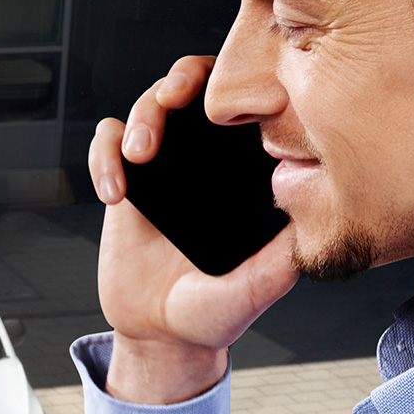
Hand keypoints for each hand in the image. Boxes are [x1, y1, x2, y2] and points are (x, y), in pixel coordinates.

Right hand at [86, 57, 299, 404]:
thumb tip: (309, 219)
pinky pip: (108, 144)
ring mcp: (166, 166)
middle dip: (185, 78)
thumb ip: (279, 261)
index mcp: (247, 172)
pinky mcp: (128, 182)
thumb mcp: (255, 290)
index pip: (251, 106)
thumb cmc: (214, 313)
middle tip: (176, 95)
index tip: (237, 103)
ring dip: (143, 116)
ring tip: (141, 155)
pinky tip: (115, 191)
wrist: (160, 335)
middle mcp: (208, 161)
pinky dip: (105, 155)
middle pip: (197, 87)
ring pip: (150, 105)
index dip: (244, 85)